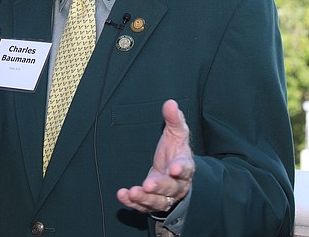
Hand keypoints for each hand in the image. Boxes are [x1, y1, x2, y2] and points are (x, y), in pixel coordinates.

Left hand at [116, 99, 194, 214]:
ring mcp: (164, 196)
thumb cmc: (175, 151)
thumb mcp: (177, 133)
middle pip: (170, 188)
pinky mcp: (151, 202)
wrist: (173, 172)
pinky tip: (122, 196)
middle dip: (160, 187)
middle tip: (149, 185)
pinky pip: (142, 206)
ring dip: (144, 198)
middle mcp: (176, 185)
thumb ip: (174, 119)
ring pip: (156, 201)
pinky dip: (132, 203)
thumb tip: (170, 103)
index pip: (186, 168)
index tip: (174, 168)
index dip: (181, 169)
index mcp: (184, 166)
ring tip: (132, 192)